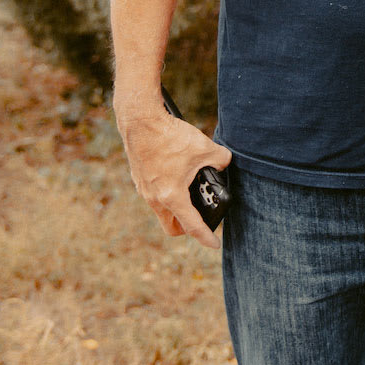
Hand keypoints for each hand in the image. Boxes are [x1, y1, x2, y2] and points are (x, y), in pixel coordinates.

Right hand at [115, 100, 232, 248]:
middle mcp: (155, 198)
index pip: (191, 225)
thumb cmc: (170, 136)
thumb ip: (221, 159)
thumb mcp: (205, 148)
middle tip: (202, 217)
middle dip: (187, 228)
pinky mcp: (139, 180)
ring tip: (192, 193)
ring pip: (162, 211)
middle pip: (172, 226)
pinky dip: (168, 193)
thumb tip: (224, 163)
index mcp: (172, 196)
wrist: (140, 121)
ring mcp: (144, 190)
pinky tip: (178, 176)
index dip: (205, 236)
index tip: (214, 244)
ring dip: (177, 208)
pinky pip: (155, 196)